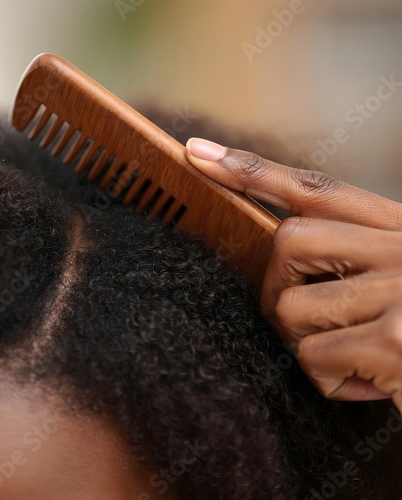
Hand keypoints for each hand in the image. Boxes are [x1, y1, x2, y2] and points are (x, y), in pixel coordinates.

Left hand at [186, 137, 401, 410]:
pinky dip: (331, 382)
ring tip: (353, 356)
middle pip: (287, 242)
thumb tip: (284, 250)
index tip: (196, 154)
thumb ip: (353, 254)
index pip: (312, 186)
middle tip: (306, 317)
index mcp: (398, 227)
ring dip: (309, 344)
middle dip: (280, 287)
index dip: (249, 169)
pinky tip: (372, 386)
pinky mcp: (397, 340)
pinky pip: (314, 359)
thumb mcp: (400, 274)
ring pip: (291, 309)